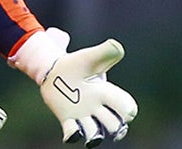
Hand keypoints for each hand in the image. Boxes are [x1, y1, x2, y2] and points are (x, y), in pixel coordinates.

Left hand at [10, 28, 137, 146]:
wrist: (54, 70)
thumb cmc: (76, 64)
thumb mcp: (91, 57)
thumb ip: (106, 51)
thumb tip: (118, 47)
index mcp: (106, 94)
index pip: (126, 108)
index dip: (128, 110)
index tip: (128, 111)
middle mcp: (97, 108)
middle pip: (114, 125)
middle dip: (115, 126)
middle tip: (107, 120)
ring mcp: (82, 115)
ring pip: (95, 133)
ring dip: (95, 135)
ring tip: (91, 133)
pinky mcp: (67, 119)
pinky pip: (73, 133)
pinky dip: (73, 135)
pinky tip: (72, 131)